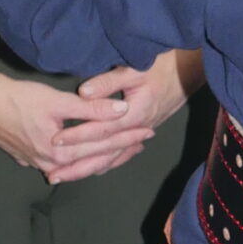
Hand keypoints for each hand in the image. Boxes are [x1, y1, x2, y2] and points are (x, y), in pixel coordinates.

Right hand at [0, 67, 152, 179]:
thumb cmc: (18, 98)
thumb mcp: (58, 100)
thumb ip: (92, 107)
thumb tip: (124, 109)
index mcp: (61, 152)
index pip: (103, 146)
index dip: (128, 137)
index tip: (148, 131)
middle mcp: (50, 163)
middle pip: (93, 159)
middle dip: (119, 150)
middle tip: (142, 143)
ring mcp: (36, 163)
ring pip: (76, 165)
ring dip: (99, 157)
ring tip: (121, 150)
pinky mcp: (27, 157)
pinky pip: (60, 163)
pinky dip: (78, 158)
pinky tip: (84, 154)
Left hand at [48, 48, 202, 185]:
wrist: (189, 71)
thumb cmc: (161, 66)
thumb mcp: (134, 68)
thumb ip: (108, 82)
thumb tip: (83, 93)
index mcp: (133, 115)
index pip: (99, 130)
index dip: (77, 135)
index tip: (55, 140)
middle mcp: (137, 129)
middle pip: (104, 154)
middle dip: (78, 165)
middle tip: (53, 175)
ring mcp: (140, 133)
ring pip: (112, 158)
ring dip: (89, 169)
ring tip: (66, 177)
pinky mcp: (143, 131)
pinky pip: (122, 154)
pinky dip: (107, 163)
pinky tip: (94, 169)